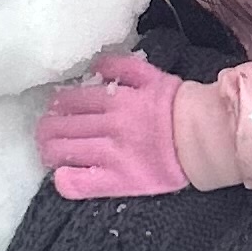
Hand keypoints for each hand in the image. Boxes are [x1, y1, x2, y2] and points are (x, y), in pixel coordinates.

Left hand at [36, 52, 189, 199]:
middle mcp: (109, 126)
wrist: (205, 138)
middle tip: (46, 130)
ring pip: (64, 151)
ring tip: (48, 151)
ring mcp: (112, 155)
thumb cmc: (179, 107)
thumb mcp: (152, 76)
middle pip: (62, 125)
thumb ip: (122, 67)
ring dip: (49, 150)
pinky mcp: (119, 182)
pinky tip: (62, 176)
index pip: (72, 99)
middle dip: (47, 127)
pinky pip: (81, 183)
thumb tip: (95, 66)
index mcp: (116, 99)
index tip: (56, 108)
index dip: (58, 104)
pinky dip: (65, 180)